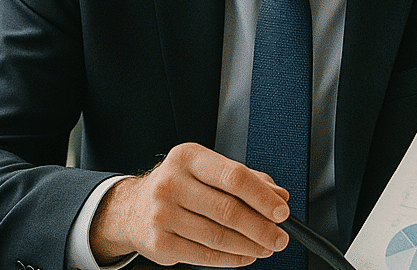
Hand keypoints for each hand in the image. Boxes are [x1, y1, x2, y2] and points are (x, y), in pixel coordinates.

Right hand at [88, 142, 291, 266]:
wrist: (134, 208)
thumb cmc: (181, 187)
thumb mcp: (209, 171)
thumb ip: (247, 180)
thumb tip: (279, 196)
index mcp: (188, 157)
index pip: (234, 176)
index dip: (263, 197)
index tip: (282, 212)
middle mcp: (171, 182)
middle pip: (228, 210)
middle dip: (262, 228)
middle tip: (280, 238)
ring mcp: (161, 214)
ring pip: (219, 237)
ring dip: (250, 247)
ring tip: (266, 248)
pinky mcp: (159, 243)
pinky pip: (205, 256)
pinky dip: (231, 260)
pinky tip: (245, 256)